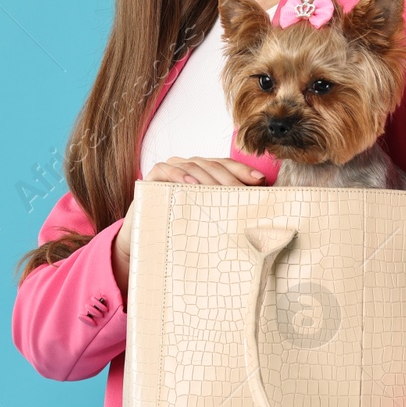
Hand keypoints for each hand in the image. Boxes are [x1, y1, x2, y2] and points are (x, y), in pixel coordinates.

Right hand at [113, 157, 266, 276]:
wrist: (145, 240)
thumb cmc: (180, 228)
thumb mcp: (207, 217)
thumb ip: (225, 209)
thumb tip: (258, 213)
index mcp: (203, 172)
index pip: (226, 165)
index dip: (242, 171)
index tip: (260, 180)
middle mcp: (188, 166)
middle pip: (212, 166)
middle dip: (229, 179)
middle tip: (242, 194)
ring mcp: (170, 169)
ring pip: (193, 165)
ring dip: (208, 177)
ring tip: (220, 190)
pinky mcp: (151, 176)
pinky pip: (166, 170)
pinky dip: (179, 175)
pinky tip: (190, 184)